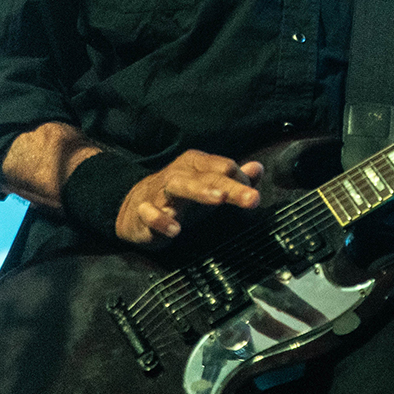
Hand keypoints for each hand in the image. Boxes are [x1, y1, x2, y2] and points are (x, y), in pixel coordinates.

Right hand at [116, 150, 262, 244]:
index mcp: (196, 164)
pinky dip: (160, 219)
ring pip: (179, 186)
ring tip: (219, 199)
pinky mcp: (144, 212)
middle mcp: (179, 174)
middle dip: (231, 186)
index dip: (241, 181)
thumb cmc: (180, 197)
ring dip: (199, 190)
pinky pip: (150, 213)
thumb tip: (258, 168)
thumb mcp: (209, 186)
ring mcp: (160, 192)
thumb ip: (235, 179)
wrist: (135, 209)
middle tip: (253, 198)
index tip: (252, 197)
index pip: (224, 166)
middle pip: (207, 176)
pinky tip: (175, 229)